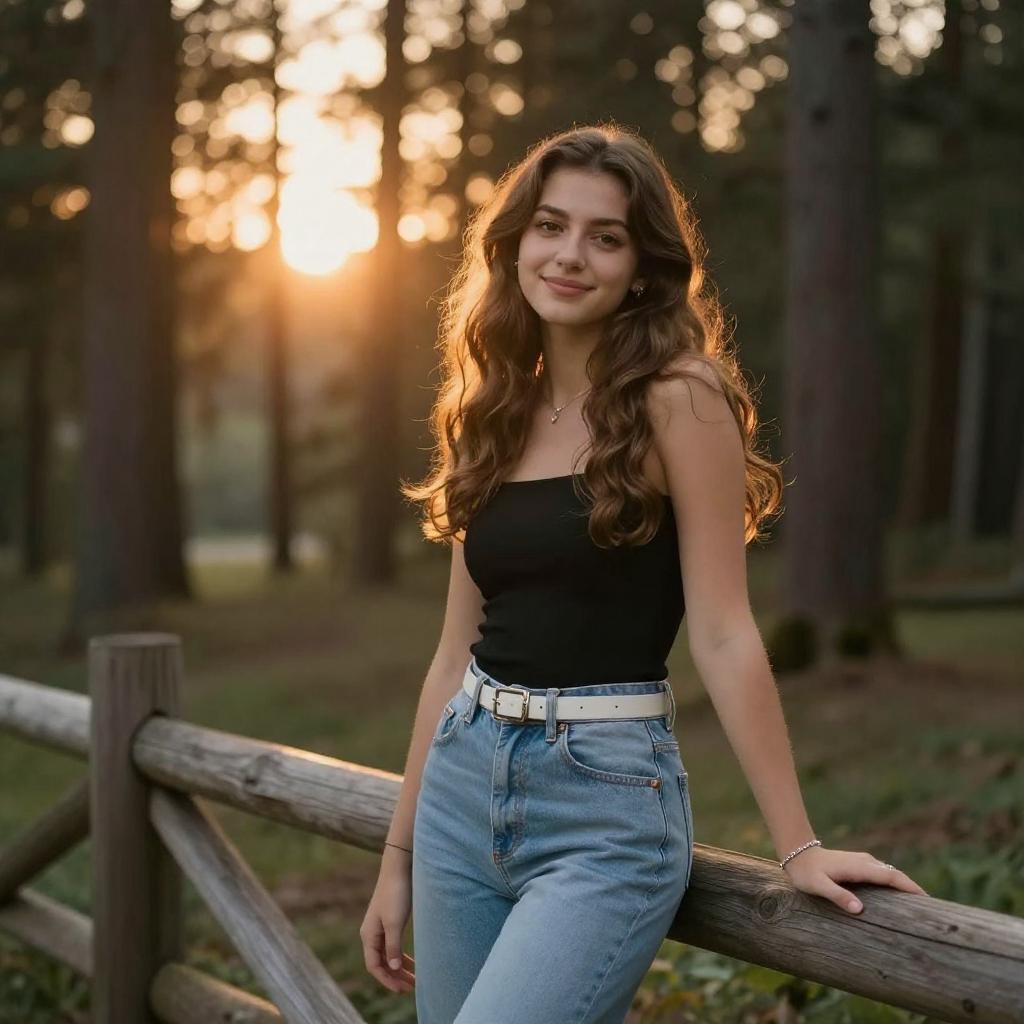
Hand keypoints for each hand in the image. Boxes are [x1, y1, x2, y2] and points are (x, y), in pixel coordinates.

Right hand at [359, 847, 415, 992]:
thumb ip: (393, 947)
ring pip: (388, 955)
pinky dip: (402, 956)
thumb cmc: (396, 894)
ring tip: (415, 979)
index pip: (374, 966)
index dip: (387, 980)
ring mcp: (381, 927)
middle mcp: (372, 933)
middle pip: (381, 963)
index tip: (402, 989)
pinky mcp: (390, 921)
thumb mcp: (395, 923)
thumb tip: (393, 968)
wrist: (399, 868)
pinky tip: (413, 962)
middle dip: (395, 977)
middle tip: (412, 988)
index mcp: (369, 935)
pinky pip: (394, 946)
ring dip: (400, 968)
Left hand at [782, 846, 927, 913]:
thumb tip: (859, 909)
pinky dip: (894, 883)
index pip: (891, 877)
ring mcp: (863, 861)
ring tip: (919, 905)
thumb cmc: (806, 872)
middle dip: (913, 889)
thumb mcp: (819, 886)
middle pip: (895, 875)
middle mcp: (865, 861)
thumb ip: (838, 896)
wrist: (797, 853)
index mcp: (860, 867)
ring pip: (890, 873)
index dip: (910, 887)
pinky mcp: (860, 864)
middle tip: (932, 909)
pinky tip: (897, 895)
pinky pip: (883, 873)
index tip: (927, 900)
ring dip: (904, 886)